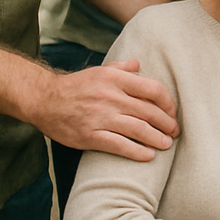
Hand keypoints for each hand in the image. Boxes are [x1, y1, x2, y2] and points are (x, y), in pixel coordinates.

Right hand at [31, 59, 178, 160]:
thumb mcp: (100, 70)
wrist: (44, 99)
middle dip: (166, 123)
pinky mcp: (90, 136)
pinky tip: (148, 155)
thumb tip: (139, 65)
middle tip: (176, 131)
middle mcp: (111, 97)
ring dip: (156, 138)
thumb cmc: (76, 85)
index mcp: (116, 79)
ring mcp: (100, 117)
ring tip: (167, 144)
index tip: (173, 111)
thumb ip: (122, 68)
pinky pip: (119, 145)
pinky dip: (137, 151)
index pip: (152, 89)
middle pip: (148, 111)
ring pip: (137, 129)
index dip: (167, 102)